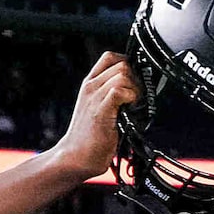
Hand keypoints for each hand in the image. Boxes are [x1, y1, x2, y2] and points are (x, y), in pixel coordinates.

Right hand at [47, 52, 137, 182]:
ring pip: (123, 74)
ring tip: (133, 107)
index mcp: (91, 84)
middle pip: (121, 63)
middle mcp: (91, 86)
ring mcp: (94, 96)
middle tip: (137, 99)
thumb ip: (114, 97)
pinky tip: (129, 111)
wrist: (76, 157)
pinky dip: (130, 98)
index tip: (136, 83)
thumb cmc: (91, 138)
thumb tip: (138, 92)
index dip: (129, 64)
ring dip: (135, 89)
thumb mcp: (102, 110)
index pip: (110, 57)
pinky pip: (119, 90)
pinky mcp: (100, 110)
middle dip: (136, 79)